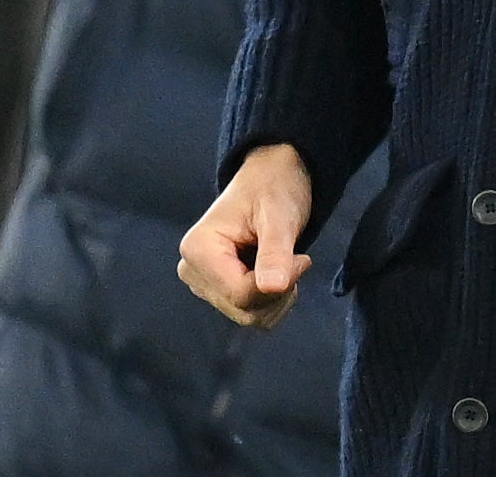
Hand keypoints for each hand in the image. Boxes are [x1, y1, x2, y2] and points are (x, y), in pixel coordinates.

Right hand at [178, 144, 314, 328]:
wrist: (271, 177)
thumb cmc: (274, 188)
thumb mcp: (279, 216)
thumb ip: (274, 252)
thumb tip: (272, 288)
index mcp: (198, 248)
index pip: (240, 294)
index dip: (279, 283)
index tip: (303, 258)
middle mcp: (192, 270)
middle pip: (243, 309)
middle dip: (278, 291)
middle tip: (295, 259)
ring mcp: (203, 282)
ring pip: (249, 316)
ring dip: (277, 297)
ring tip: (283, 262)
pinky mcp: (217, 290)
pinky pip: (250, 314)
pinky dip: (271, 300)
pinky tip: (275, 272)